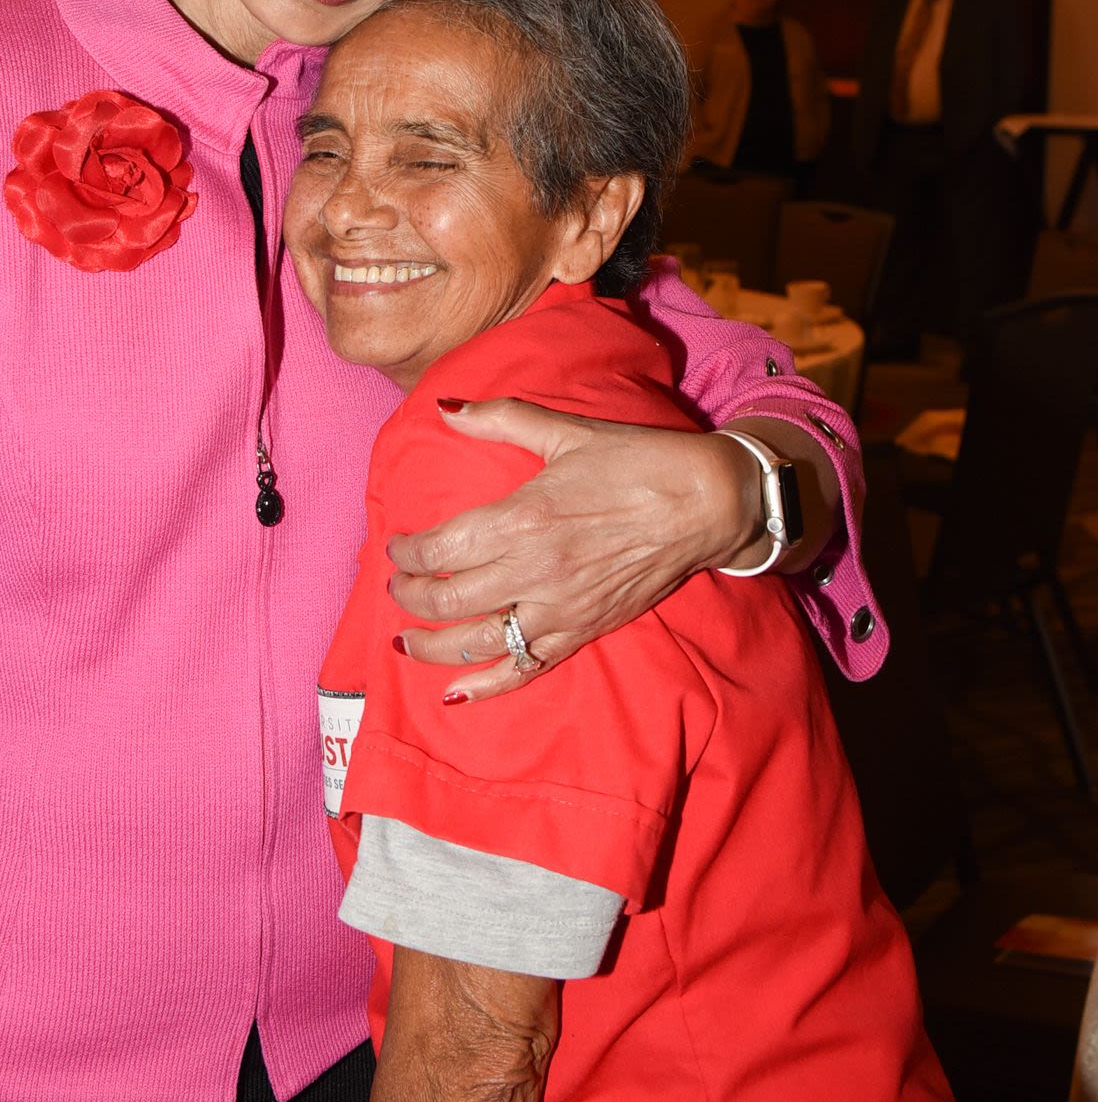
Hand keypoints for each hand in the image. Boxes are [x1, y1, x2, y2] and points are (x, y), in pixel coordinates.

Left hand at [388, 401, 759, 700]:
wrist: (704, 501)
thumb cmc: (634, 460)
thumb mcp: (565, 431)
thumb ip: (498, 418)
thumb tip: (444, 406)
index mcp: (522, 518)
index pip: (440, 548)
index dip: (407, 553)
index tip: (397, 548)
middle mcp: (534, 571)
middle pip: (447, 599)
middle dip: (409, 597)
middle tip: (397, 588)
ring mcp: (559, 609)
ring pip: (476, 642)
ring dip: (431, 647)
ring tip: (404, 642)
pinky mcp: (583, 632)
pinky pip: (524, 669)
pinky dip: (487, 687)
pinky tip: (455, 695)